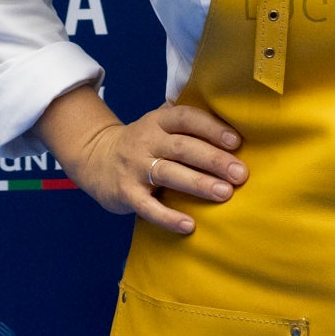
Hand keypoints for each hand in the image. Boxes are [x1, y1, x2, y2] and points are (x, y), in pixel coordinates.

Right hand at [36, 86, 247, 234]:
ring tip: (224, 193)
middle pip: (180, 147)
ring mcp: (134, 167)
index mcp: (157, 122)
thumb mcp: (156, 123)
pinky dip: (167, 216)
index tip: (235, 141)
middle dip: (212, 159)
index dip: (209, 127)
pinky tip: (189, 225)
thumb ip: (184, 118)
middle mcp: (145, 141)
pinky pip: (147, 206)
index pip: (184, 118)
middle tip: (240, 173)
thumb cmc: (141, 143)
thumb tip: (227, 110)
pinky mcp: (126, 192)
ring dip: (197, 183)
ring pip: (167, 174)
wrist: (94, 157)